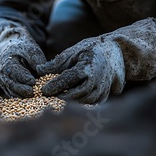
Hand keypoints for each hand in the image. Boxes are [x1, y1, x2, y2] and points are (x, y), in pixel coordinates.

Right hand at [0, 24, 46, 97]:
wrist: (10, 49)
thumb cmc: (23, 49)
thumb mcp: (30, 49)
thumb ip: (36, 60)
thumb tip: (42, 73)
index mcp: (7, 62)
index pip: (14, 71)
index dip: (24, 77)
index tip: (33, 81)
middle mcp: (2, 73)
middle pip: (11, 84)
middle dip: (22, 90)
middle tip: (32, 92)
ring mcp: (3, 81)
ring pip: (11, 91)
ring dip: (21, 96)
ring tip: (33, 97)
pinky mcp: (6, 87)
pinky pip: (12, 94)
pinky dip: (20, 97)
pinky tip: (30, 100)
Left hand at [39, 18, 155, 103]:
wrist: (116, 51)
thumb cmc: (91, 49)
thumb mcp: (73, 51)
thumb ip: (56, 63)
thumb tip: (38, 70)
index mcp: (88, 67)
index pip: (68, 79)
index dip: (55, 85)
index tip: (43, 90)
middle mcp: (97, 80)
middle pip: (76, 94)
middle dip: (61, 97)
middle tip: (47, 99)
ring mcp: (103, 89)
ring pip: (84, 101)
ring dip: (70, 103)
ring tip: (56, 102)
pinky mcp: (106, 95)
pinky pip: (92, 104)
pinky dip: (81, 105)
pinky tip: (70, 104)